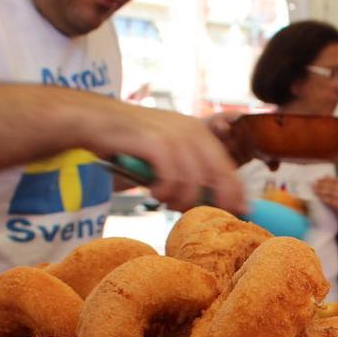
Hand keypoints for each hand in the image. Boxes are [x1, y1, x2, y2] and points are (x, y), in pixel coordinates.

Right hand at [95, 101, 245, 214]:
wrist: (96, 120)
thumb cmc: (131, 141)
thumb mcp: (166, 149)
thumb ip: (187, 168)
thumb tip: (208, 200)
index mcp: (198, 132)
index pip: (227, 166)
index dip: (236, 192)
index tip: (241, 211)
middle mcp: (190, 131)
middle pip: (218, 175)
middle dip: (215, 201)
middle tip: (201, 215)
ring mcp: (173, 135)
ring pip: (194, 181)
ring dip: (181, 199)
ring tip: (167, 200)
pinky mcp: (154, 142)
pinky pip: (171, 177)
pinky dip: (165, 191)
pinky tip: (154, 191)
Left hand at [312, 177, 337, 218]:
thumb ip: (336, 186)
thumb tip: (326, 175)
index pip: (337, 181)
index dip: (327, 180)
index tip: (319, 179)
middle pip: (334, 186)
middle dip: (323, 184)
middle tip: (314, 184)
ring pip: (332, 193)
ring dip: (322, 190)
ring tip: (315, 189)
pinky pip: (331, 201)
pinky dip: (324, 198)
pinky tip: (318, 197)